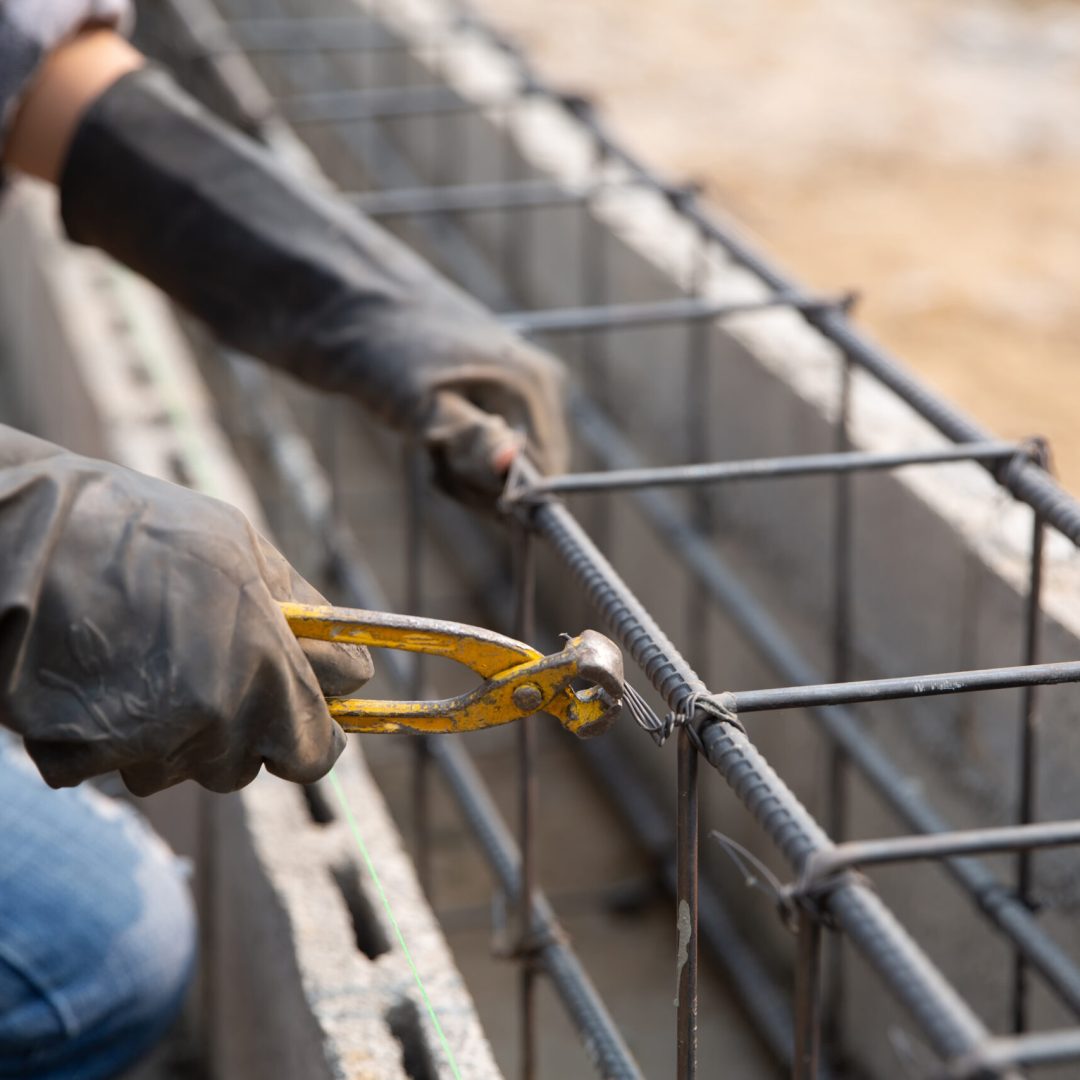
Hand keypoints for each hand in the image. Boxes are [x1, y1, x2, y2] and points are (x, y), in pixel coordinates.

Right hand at [0, 427, 370, 794]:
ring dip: (182, 732)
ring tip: (149, 660)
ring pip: (190, 768)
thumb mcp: (243, 547)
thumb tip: (348, 664)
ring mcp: (149, 747)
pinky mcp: (87, 761)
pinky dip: (117, 732)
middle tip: (223, 674)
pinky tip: (102, 675)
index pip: (322, 746)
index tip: (313, 705)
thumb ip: (302, 613)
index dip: (322, 722)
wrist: (21, 537)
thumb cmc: (140, 529)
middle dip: (251, 727)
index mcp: (268, 673)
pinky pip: (123, 764)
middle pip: (258, 763)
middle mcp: (217, 722)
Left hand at [56, 65, 568, 499]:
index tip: (448, 478)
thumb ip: (469, 441)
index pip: (545, 475)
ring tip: (419, 435)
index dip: (500, 494)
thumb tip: (512, 470)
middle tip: (429, 457)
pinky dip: (447, 453)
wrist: (328, 292)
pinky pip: (474, 445)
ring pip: (495, 462)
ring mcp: (502, 383)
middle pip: (523, 471)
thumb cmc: (372, 345)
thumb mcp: (420, 402)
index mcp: (534, 384)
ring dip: (459, 471)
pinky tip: (418, 427)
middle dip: (478, 482)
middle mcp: (529, 383)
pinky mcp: (473, 385)